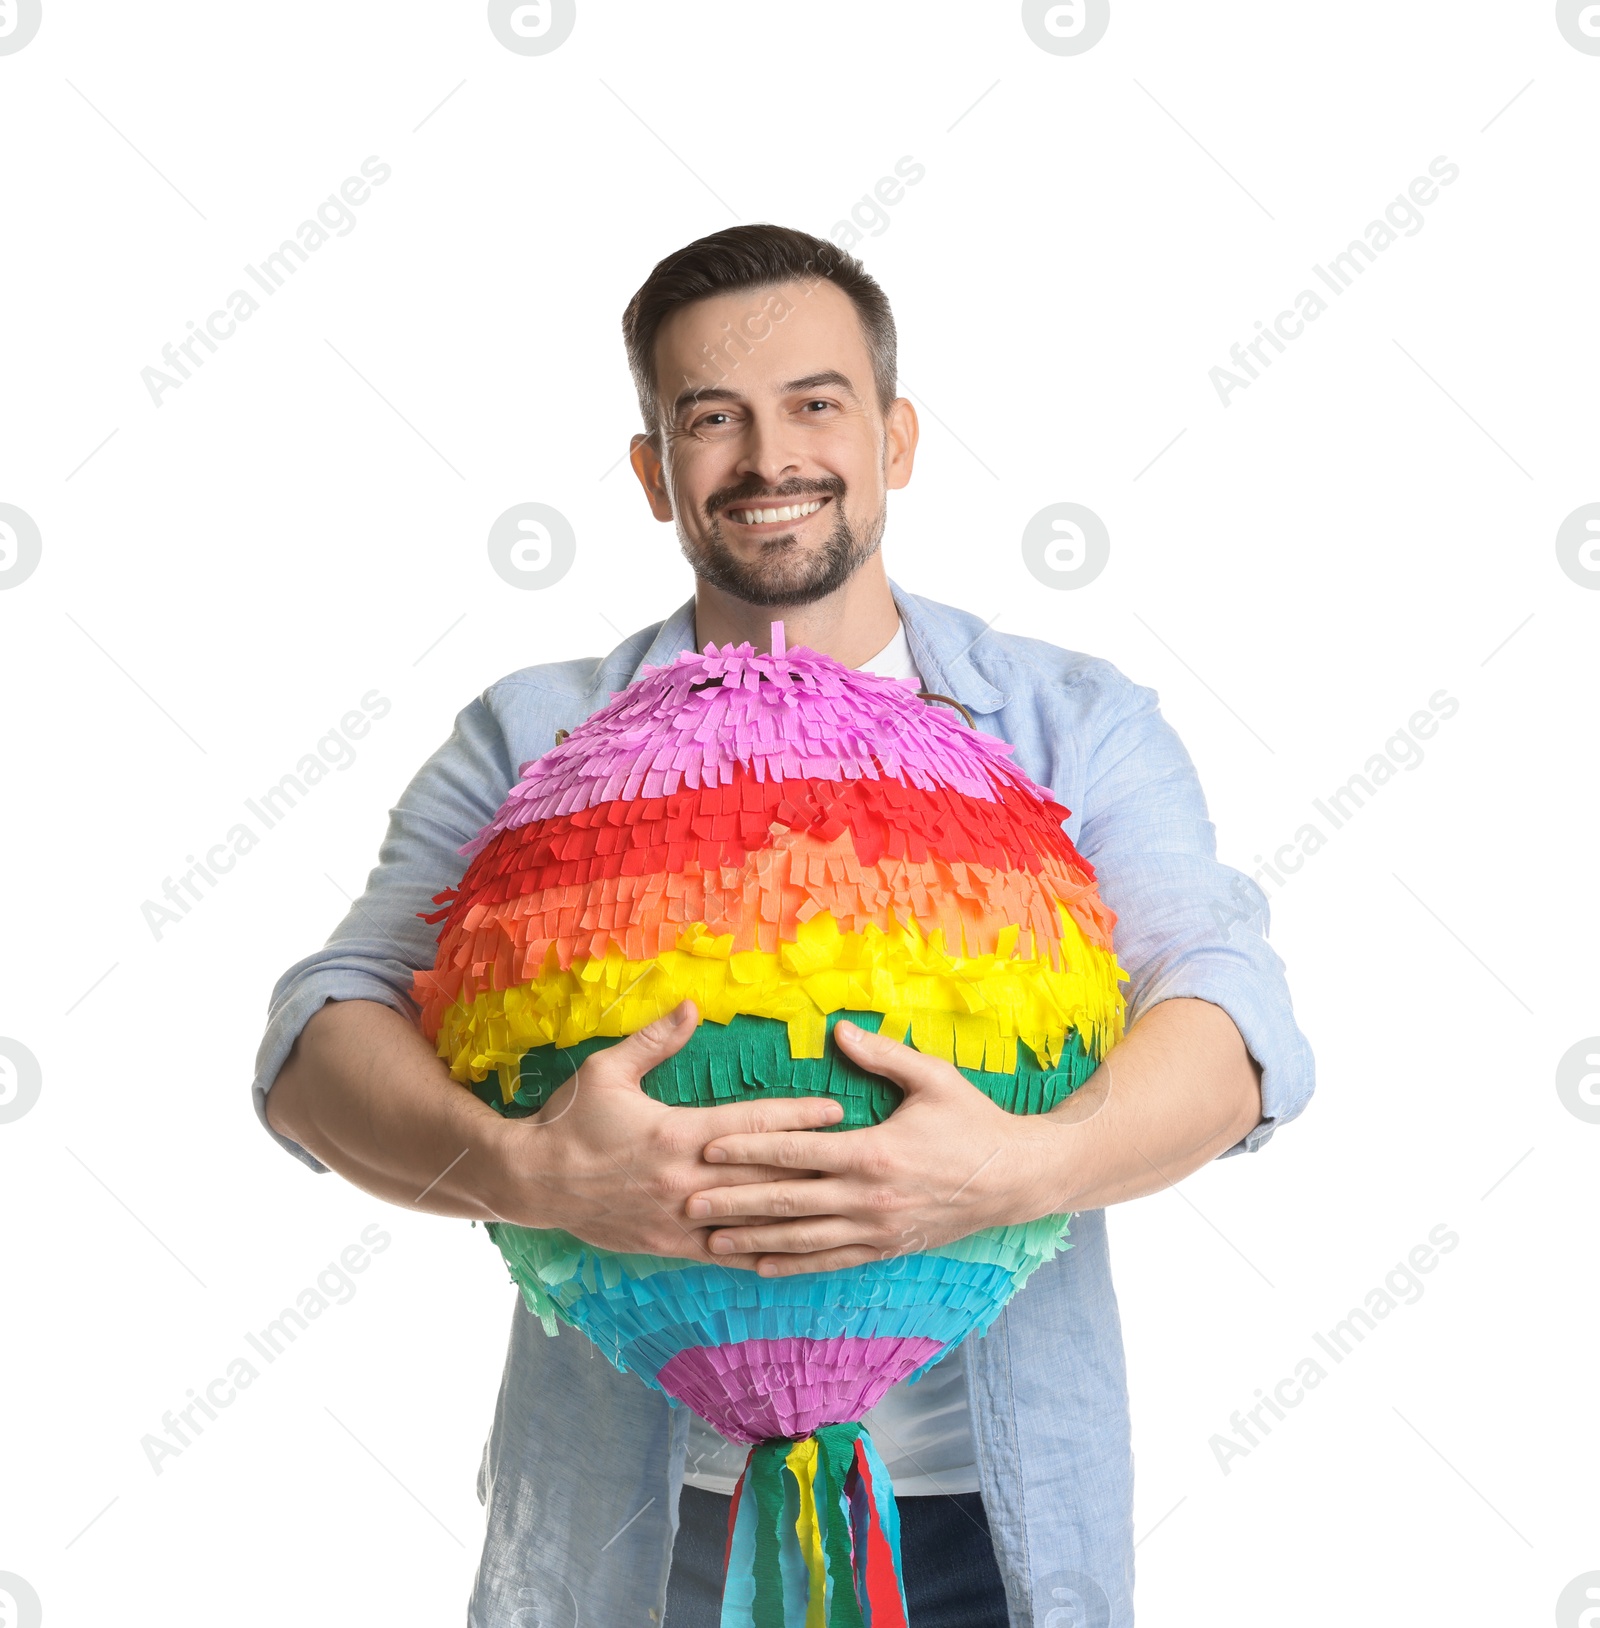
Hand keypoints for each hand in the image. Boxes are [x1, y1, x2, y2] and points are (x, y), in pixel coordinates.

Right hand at [486, 999, 842, 1263]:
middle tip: (858, 1158)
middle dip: (813, 1164)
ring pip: (749, 1218)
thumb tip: (692, 1007)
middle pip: (763, 1173)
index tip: (836, 1110)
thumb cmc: (569, 1119)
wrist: (531, 1181)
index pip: (752, 1123)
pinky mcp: (666, 1245)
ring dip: (795, 1211)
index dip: (797, 1117)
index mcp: (675, 1134)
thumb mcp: (607, 1071)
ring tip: (838, 1204)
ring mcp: (677, 1218)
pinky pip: (722, 1252)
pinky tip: (789, 1251)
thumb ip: (655, 1041)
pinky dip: (758, 1251)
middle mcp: (684, 1179)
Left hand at [684, 1020, 1070, 1275]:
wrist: (1017, 1177)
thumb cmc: (973, 1121)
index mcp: (873, 1152)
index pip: (795, 1151)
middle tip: (686, 1201)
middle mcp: (869, 1198)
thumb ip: (881, 1055)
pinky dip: (792, 1265)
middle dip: (732, 1201)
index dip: (747, 1150)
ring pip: (801, 1239)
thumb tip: (838, 1030)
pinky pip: (831, 1262)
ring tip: (708, 1239)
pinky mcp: (887, 1249)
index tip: (706, 1148)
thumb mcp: (932, 1078)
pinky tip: (759, 1266)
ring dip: (751, 1239)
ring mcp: (877, 1230)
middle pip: (786, 1201)